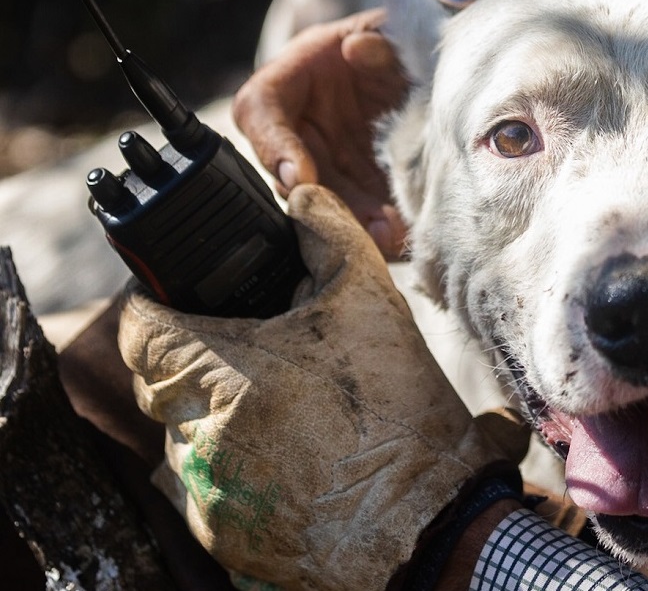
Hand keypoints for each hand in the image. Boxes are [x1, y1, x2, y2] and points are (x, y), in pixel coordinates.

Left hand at [118, 184, 527, 589]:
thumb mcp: (370, 303)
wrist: (425, 520)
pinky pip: (208, 485)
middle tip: (261, 353)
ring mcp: (203, 491)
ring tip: (289, 411)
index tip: (185, 300)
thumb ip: (326, 234)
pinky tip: (294, 460)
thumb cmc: (396, 413)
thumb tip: (300, 195)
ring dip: (221, 413)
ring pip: (185, 432)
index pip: (140, 325)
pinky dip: (239, 468)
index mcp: (221, 369)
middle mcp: (196, 435)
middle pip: (163, 378)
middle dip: (203, 358)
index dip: (157, 302)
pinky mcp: (218, 535)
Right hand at [232, 10, 406, 258]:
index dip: (276, 147)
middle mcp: (295, 130)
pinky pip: (360, 207)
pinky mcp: (353, 182)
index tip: (298, 176)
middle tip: (360, 225)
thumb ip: (375, 36)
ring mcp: (323, 161)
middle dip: (328, 204)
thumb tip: (358, 48)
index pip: (263, 114)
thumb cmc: (377, 40)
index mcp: (283, 83)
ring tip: (387, 235)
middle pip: (298, 176)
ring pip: (330, 199)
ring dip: (355, 222)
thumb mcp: (379, 29)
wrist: (401, 64)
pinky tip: (401, 235)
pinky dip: (378, 222)